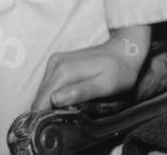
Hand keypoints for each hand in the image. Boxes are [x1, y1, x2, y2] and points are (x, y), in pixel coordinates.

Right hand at [32, 24, 150, 109]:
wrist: (127, 51)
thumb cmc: (120, 71)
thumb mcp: (106, 85)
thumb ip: (81, 92)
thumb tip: (55, 99)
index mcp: (63, 71)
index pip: (40, 104)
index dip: (50, 116)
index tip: (68, 116)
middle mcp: (55, 64)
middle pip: (40, 100)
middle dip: (53, 110)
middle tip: (77, 108)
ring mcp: (55, 62)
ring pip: (44, 95)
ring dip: (56, 103)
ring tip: (79, 100)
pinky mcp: (57, 63)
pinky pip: (49, 87)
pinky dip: (58, 95)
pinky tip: (75, 92)